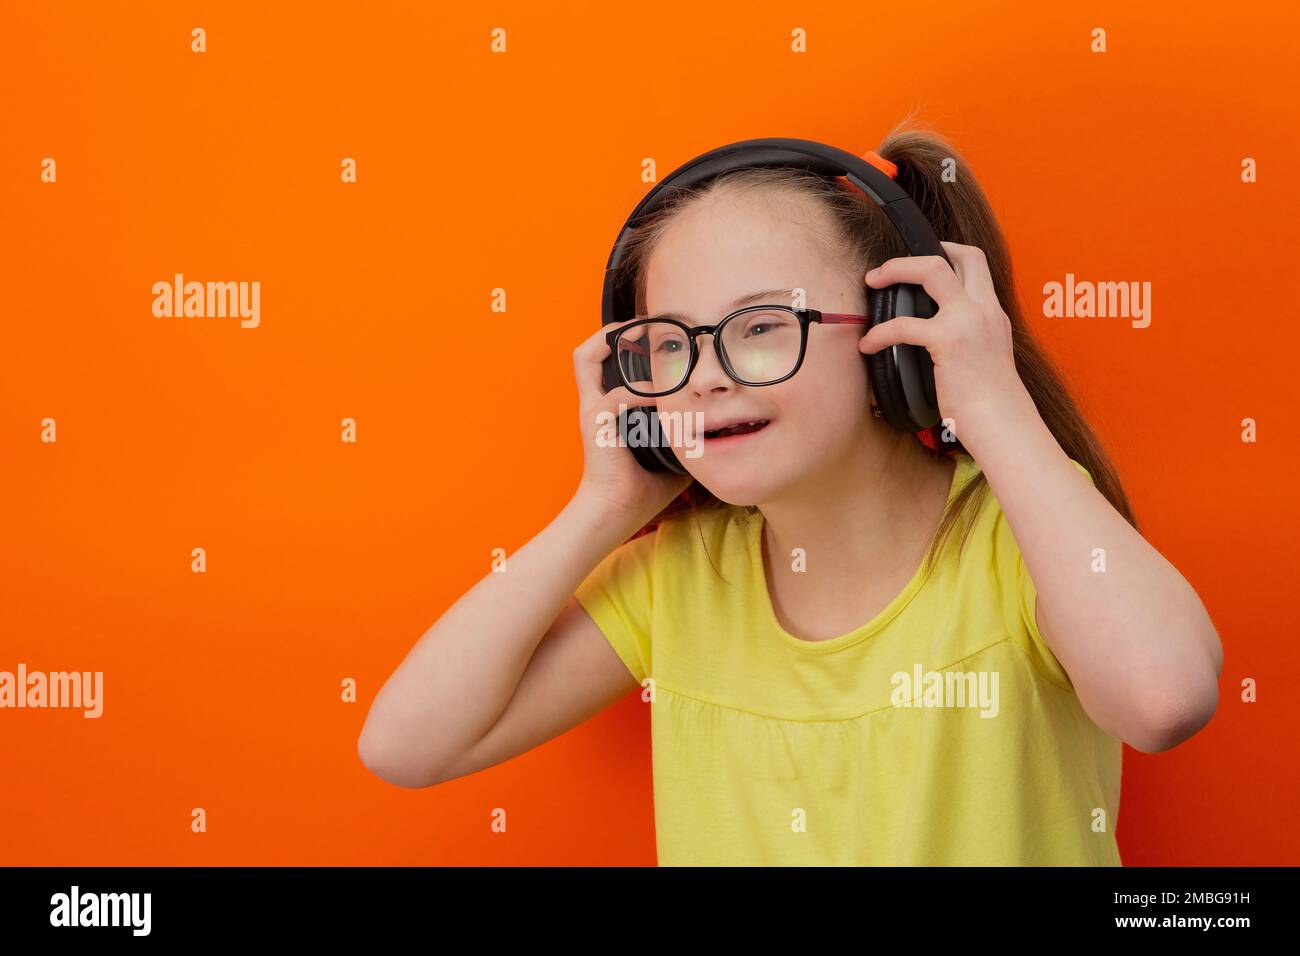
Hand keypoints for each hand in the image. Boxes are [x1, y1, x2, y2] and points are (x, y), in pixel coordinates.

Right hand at [570, 319, 692, 528]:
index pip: (605, 364)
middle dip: (614, 331)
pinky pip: (617, 396)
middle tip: (645, 325)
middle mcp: (596, 404)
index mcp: (610, 409)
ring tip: (638, 334)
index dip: (624, 343)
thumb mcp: (672, 455)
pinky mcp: (596, 423)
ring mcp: (592, 411)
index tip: (655, 336)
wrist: (616, 514)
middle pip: (588, 352)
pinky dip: (640, 390)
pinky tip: (661, 394)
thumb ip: (687, 434)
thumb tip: (719, 428)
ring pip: (586, 359)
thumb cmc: (640, 490)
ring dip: (612, 342)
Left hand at [858, 241, 1029, 436]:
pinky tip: (869, 345)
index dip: (948, 251)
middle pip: (957, 255)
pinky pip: (903, 324)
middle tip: (886, 269)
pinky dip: (879, 333)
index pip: (975, 262)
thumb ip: (968, 339)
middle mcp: (984, 309)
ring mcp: (968, 320)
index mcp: (992, 312)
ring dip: (896, 269)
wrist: (1002, 424)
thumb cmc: (990, 401)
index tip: (922, 257)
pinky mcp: (948, 340)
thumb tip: (936, 341)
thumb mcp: (986, 357)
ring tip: (873, 282)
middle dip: (916, 254)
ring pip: (931, 270)